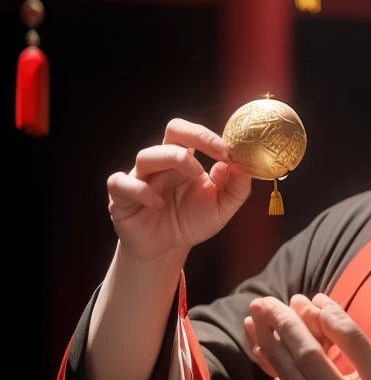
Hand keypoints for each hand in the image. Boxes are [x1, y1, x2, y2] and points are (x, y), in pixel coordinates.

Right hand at [107, 119, 251, 262]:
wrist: (166, 249)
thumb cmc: (191, 221)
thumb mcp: (221, 209)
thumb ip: (235, 189)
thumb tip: (241, 166)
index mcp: (185, 159)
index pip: (192, 133)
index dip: (210, 137)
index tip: (230, 151)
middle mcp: (162, 162)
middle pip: (172, 130)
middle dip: (195, 136)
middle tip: (218, 153)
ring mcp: (140, 177)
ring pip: (147, 155)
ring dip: (173, 160)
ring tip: (195, 176)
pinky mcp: (121, 198)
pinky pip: (121, 184)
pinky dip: (139, 190)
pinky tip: (157, 204)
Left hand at [244, 293, 370, 379]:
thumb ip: (354, 341)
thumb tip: (322, 308)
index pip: (312, 352)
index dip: (300, 322)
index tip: (299, 297)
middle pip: (290, 362)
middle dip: (274, 328)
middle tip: (262, 301)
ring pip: (282, 376)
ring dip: (267, 344)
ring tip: (255, 319)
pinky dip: (274, 368)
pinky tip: (267, 347)